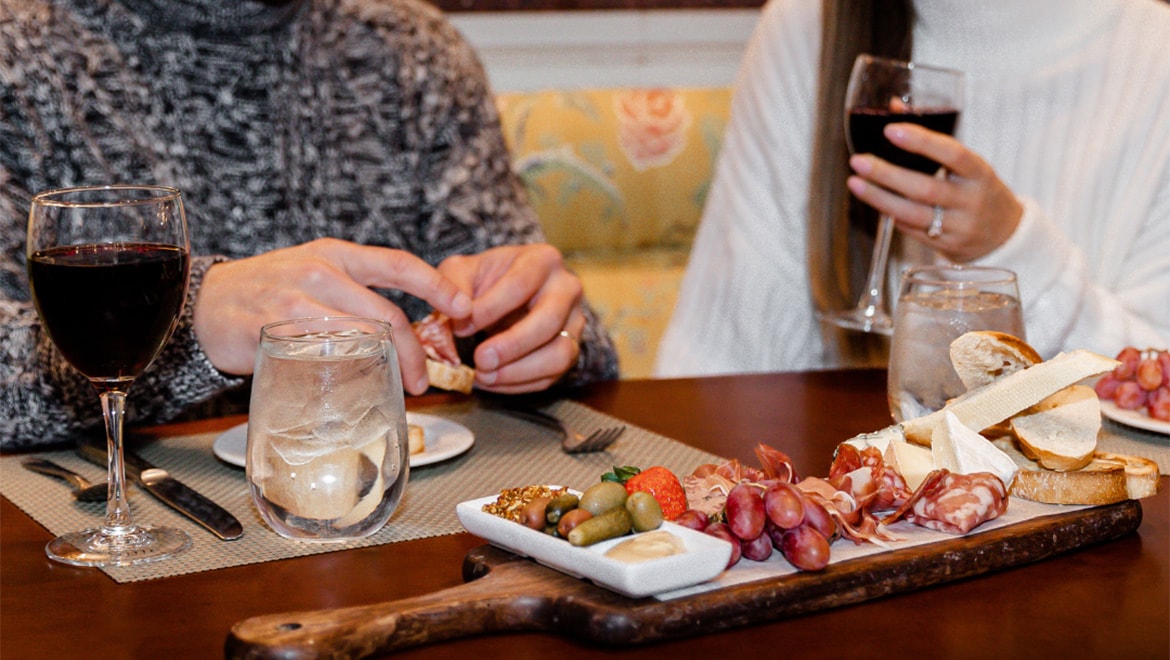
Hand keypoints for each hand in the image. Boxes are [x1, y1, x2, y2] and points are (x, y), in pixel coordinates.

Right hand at [192, 238, 470, 393]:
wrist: (203, 302)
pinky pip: (325, 352)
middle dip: (416, 349)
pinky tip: (359, 385)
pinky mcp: (276, 328)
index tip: (464, 305)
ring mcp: (298, 299)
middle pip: (386, 313)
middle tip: (426, 378)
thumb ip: (353, 294)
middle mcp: (322, 271)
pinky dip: (349, 371)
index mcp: (338, 254)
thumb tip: (401, 330)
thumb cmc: (268, 292)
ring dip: (389, 365)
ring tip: (402, 386)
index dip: (436, 284)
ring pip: (361, 335)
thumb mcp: (314, 274)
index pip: (398, 263)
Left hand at [438, 244, 585, 392]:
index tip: (461, 327)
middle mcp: (567, 288)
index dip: (490, 309)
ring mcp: (574, 322)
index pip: (520, 285)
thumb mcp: (463, 271)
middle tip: (480, 360)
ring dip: (519, 371)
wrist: (508, 293)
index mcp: (542, 260)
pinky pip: (553, 376)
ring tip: (485, 376)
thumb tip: (459, 315)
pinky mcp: (571, 350)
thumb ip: (453, 285)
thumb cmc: (486, 280)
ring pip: (559, 354)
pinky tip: (493, 381)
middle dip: (512, 345)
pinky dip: (520, 384)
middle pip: (548, 321)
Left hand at [846, 123, 1022, 261]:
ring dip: (880, 198)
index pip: (953, 154)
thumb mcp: (967, 163)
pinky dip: (890, 214)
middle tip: (859, 161)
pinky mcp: (944, 245)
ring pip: (913, 214)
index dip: (922, 142)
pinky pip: (911, 230)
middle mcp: (971, 201)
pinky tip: (873, 199)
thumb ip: (932, 135)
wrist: (1003, 234)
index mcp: (980, 174)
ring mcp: (958, 227)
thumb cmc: (977, 189)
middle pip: (926, 188)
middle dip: (888, 174)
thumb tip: (894, 105)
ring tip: (855, 183)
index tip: (891, 130)